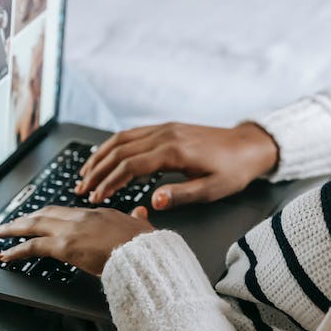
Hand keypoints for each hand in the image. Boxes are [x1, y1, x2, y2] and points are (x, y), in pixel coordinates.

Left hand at [0, 205, 153, 276]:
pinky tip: (6, 255)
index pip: (69, 212)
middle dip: (27, 217)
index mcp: (101, 213)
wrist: (145, 254)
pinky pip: (34, 246)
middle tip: (11, 222)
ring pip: (35, 224)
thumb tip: (141, 213)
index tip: (42, 218)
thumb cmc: (146, 246)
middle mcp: (83, 217)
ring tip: (0, 233)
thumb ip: (138, 219)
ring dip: (15, 229)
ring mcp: (73, 230)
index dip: (52, 215)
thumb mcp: (143, 228)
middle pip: (47, 212)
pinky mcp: (65, 246)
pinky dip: (17, 250)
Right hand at [76, 122, 278, 208]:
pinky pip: (134, 133)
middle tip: (81, 189)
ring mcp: (166, 128)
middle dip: (97, 170)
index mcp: (174, 151)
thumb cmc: (233, 171)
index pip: (130, 166)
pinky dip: (114, 145)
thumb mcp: (211, 189)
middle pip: (120, 150)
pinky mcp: (168, 127)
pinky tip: (106, 156)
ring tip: (85, 174)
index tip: (96, 198)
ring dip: (101, 155)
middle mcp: (166, 135)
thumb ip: (181, 195)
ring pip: (123, 138)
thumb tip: (153, 202)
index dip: (109, 182)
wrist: (249, 146)